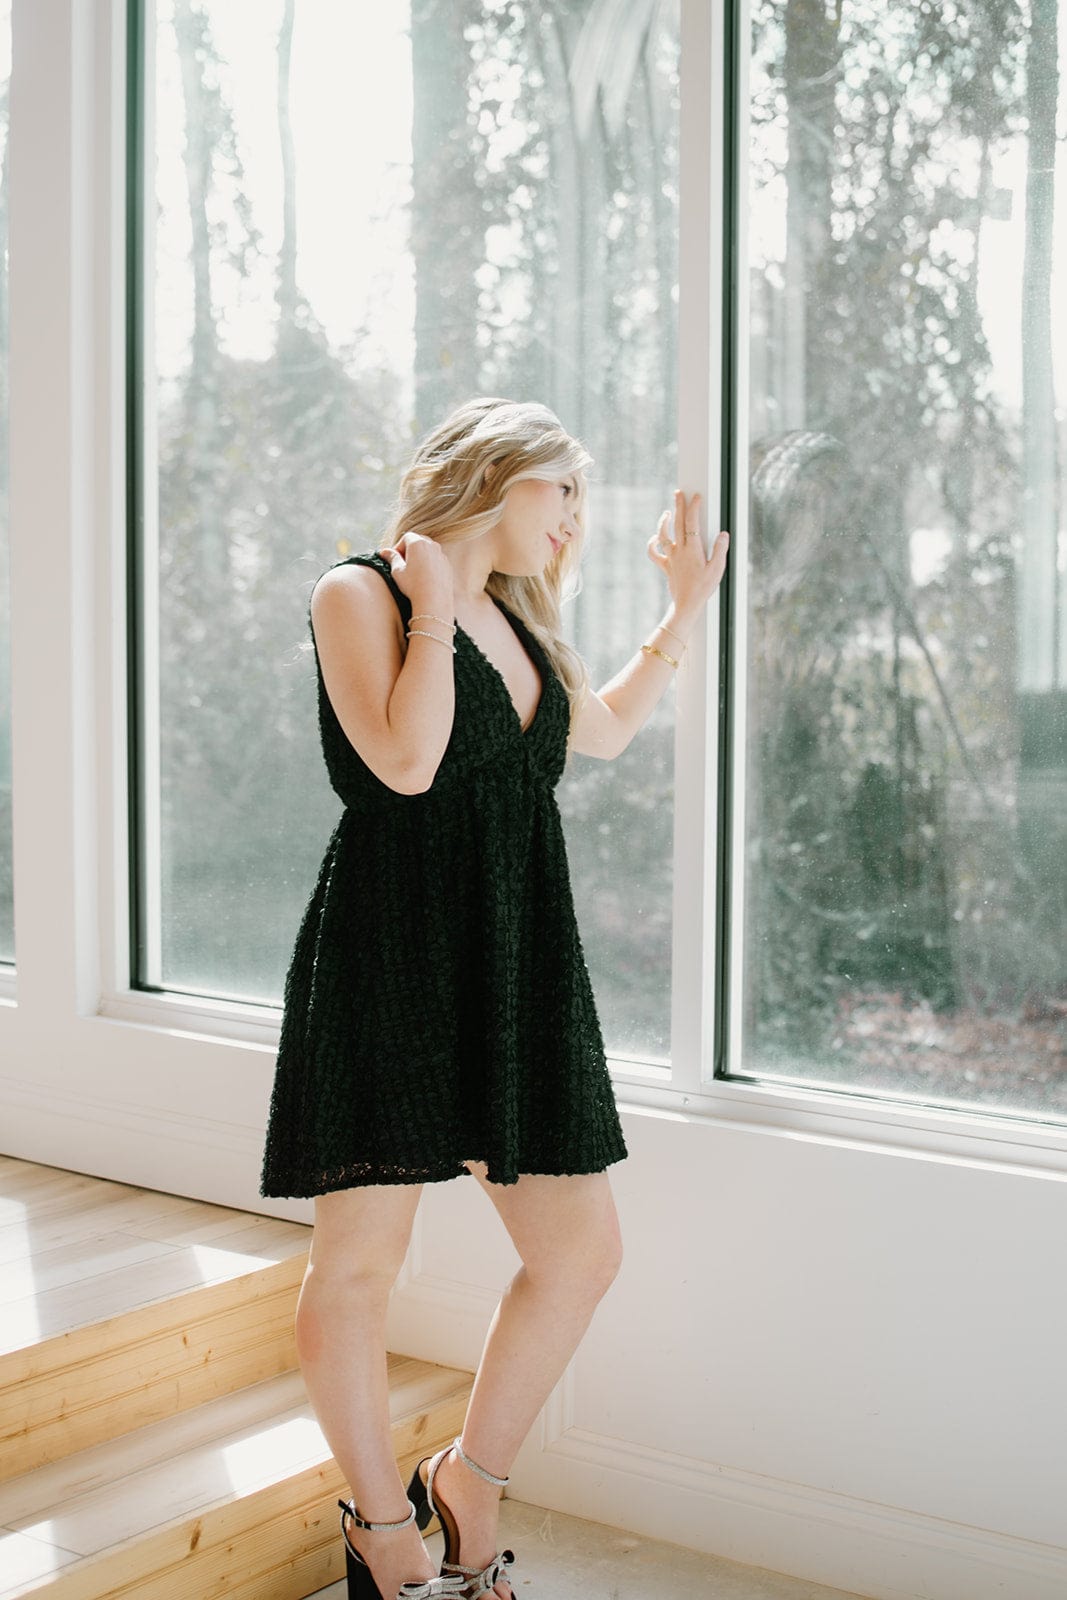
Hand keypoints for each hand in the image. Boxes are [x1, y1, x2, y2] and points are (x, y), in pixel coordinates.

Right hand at [378, 532, 454, 612]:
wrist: (434, 601)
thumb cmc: (413, 585)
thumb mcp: (397, 571)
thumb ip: (391, 558)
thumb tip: (384, 551)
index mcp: (418, 543)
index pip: (406, 537)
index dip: (398, 547)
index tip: (395, 559)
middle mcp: (432, 545)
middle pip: (418, 541)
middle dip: (409, 550)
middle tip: (403, 564)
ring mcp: (442, 555)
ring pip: (428, 550)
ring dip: (420, 557)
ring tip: (413, 572)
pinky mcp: (448, 566)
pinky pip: (436, 560)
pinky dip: (429, 565)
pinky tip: (424, 579)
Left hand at [646, 491, 728, 620]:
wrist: (687, 604)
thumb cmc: (703, 588)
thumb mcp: (717, 569)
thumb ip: (719, 550)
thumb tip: (723, 534)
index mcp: (692, 549)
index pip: (692, 523)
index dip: (693, 508)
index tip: (696, 497)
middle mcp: (679, 551)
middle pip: (677, 524)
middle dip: (678, 506)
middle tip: (679, 493)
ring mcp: (671, 558)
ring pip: (663, 535)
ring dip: (664, 522)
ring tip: (667, 513)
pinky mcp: (666, 566)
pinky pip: (654, 554)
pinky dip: (652, 545)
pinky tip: (655, 539)